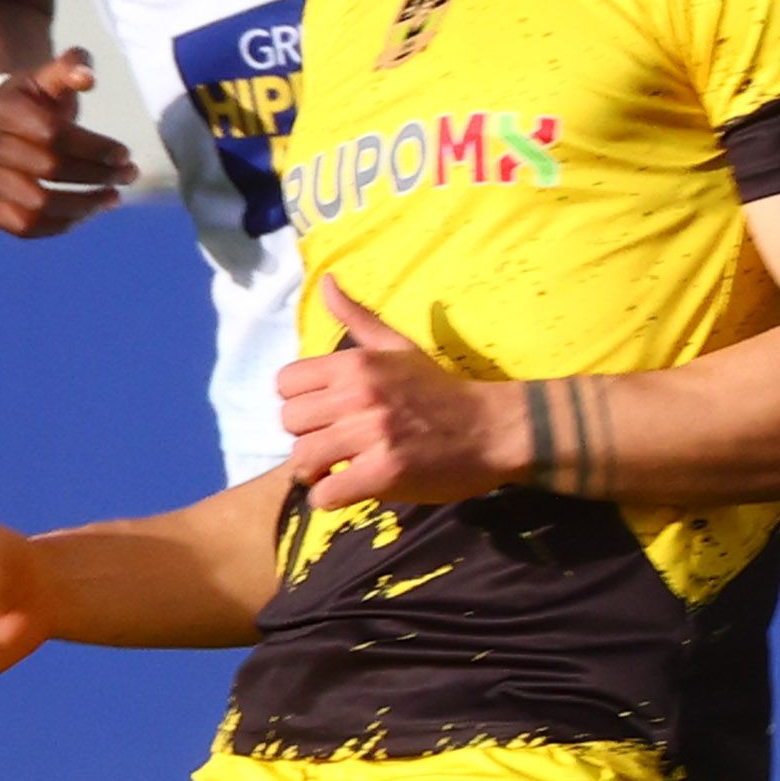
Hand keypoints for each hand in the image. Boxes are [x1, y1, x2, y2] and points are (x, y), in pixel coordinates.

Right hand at [0, 54, 137, 239]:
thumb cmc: (29, 100)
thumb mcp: (47, 77)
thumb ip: (71, 66)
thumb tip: (87, 78)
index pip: (52, 134)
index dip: (93, 147)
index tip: (125, 154)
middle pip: (46, 169)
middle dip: (95, 175)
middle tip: (129, 176)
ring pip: (34, 204)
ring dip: (82, 206)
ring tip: (112, 198)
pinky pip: (21, 226)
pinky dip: (59, 225)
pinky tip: (86, 214)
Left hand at [274, 288, 523, 508]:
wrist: (494, 428)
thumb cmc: (440, 390)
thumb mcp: (398, 346)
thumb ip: (356, 318)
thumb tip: (325, 281)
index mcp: (356, 364)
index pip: (285, 383)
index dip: (298, 403)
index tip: (323, 414)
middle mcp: (359, 394)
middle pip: (289, 423)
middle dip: (306, 437)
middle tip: (334, 444)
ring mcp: (372, 433)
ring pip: (302, 458)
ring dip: (316, 471)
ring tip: (340, 468)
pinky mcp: (385, 471)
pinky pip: (326, 493)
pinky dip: (329, 499)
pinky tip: (350, 489)